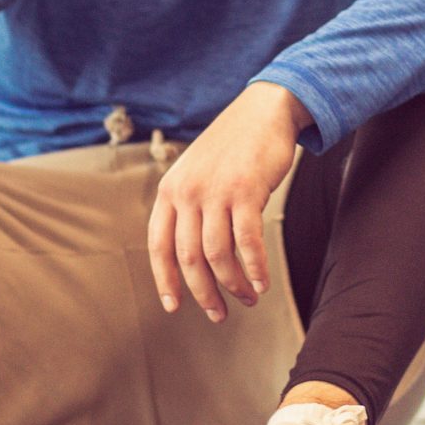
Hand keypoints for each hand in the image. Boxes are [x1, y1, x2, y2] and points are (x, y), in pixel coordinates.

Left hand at [147, 83, 301, 319]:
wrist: (265, 110)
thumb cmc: (234, 146)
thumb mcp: (198, 171)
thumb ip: (189, 205)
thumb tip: (192, 255)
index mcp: (170, 190)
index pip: (159, 246)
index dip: (165, 281)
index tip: (173, 307)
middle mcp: (187, 192)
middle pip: (189, 258)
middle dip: (204, 293)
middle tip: (218, 315)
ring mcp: (216, 191)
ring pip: (218, 255)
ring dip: (234, 284)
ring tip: (248, 298)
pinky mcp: (246, 191)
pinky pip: (247, 242)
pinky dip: (255, 268)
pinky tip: (262, 282)